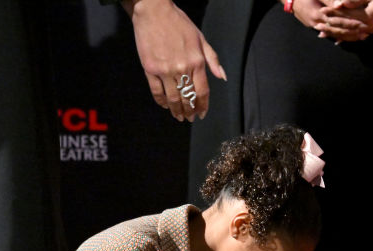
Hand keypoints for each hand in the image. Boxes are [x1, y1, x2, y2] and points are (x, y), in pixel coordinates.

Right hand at [123, 0, 225, 121]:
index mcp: (196, 62)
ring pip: (172, 98)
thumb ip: (212, 59)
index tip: (202, 114)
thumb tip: (222, 77)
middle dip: (190, 111)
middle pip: (187, 98)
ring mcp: (164, 70)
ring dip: (176, 110)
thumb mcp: (201, 39)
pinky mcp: (149, 69)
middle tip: (189, 118)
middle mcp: (181, 69)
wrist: (154, 11)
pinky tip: (165, 106)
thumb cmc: (179, 23)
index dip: (203, 106)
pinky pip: (156, 91)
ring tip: (178, 116)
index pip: (202, 92)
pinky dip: (161, 101)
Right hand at [289, 0, 366, 41]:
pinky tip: (343, 39)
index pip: (338, 21)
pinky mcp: (313, 24)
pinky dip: (336, 36)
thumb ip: (330, 0)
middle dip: (352, 33)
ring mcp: (315, 25)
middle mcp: (317, 22)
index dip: (351, 24)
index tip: (362, 25)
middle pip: (338, 30)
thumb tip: (341, 4)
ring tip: (359, 37)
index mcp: (319, 13)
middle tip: (365, 34)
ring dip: (347, 36)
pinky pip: (327, 32)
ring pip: (334, 33)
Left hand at [315, 0, 372, 41]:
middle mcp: (371, 27)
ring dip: (337, 35)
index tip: (321, 12)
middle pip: (346, 29)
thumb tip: (340, 4)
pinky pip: (359, 35)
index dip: (332, 14)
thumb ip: (356, 0)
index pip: (345, 17)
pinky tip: (341, 40)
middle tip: (317, 28)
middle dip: (331, 28)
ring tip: (325, 35)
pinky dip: (348, 37)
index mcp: (369, 18)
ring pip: (351, 35)